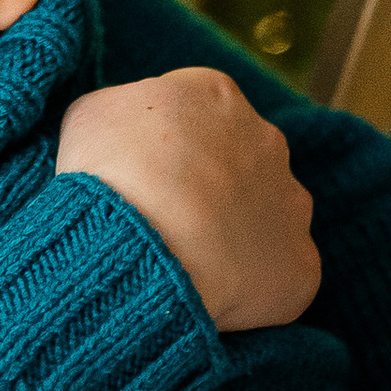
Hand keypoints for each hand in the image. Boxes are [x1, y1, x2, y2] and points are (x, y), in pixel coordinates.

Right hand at [56, 67, 317, 331]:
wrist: (148, 246)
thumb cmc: (112, 174)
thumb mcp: (88, 117)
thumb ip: (119, 115)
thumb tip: (127, 137)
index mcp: (215, 95)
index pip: (195, 112)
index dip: (165, 149)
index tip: (141, 178)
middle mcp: (267, 139)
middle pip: (238, 161)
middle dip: (208, 188)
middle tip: (164, 221)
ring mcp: (291, 203)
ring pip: (267, 216)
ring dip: (236, 234)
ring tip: (189, 263)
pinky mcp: (301, 263)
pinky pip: (279, 273)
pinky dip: (252, 286)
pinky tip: (213, 295)